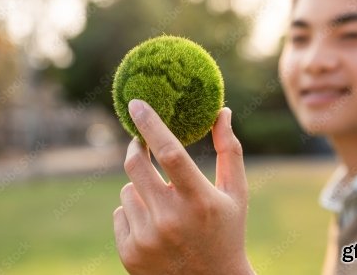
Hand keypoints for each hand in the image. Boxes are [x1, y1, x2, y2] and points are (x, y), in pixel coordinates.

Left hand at [113, 99, 253, 274]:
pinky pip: (120, 213)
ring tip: (162, 205)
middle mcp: (170, 219)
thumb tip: (223, 112)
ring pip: (127, 190)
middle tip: (141, 143)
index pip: (170, 152)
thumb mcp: (236, 192)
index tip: (136, 103)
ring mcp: (147, 239)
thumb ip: (230, 150)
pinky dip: (133, 211)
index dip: (151, 124)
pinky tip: (154, 226)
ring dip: (140, 187)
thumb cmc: (228, 231)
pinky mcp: (130, 253)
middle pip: (135, 165)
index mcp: (199, 201)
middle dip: (136, 147)